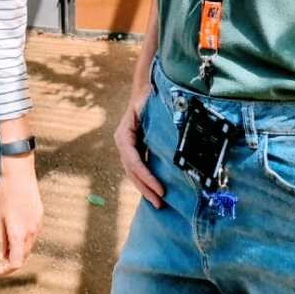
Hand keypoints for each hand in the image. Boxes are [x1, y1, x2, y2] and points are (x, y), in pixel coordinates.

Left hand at [0, 156, 42, 275]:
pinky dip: (23, 239)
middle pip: (24, 257)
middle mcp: (32, 232)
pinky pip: (32, 235)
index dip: (6, 270)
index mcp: (19, 234)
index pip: (16, 263)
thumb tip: (1, 256)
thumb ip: (1, 240)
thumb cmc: (5, 194)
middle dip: (11, 261)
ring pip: (29, 246)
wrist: (19, 173)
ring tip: (4, 244)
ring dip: (18, 250)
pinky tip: (13, 230)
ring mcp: (38, 225)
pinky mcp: (40, 217)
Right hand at [114, 87, 163, 208]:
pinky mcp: (135, 149)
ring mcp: (127, 147)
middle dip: (146, 188)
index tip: (161, 190)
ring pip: (134, 173)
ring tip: (158, 203)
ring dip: (145, 188)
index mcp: (123, 135)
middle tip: (160, 203)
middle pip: (132, 171)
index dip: (147, 177)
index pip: (134, 161)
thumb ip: (156, 125)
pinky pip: (139, 168)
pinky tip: (155, 191)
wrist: (145, 90)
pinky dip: (146, 181)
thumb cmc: (149, 98)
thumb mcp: (150, 109)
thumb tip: (172, 143)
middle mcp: (123, 143)